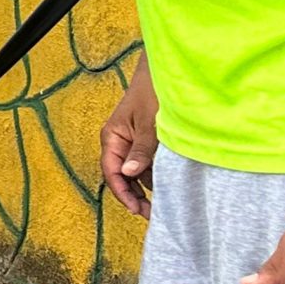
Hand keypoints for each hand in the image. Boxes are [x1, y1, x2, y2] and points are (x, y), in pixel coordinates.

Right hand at [101, 66, 158, 217]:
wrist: (166, 70)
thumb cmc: (153, 92)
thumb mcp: (149, 124)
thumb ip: (141, 150)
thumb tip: (129, 175)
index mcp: (112, 138)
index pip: (112, 173)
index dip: (123, 193)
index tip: (138, 209)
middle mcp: (120, 143)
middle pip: (124, 176)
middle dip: (138, 194)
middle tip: (155, 213)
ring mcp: (134, 142)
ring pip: (139, 171)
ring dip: (151, 184)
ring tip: (169, 199)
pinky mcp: (149, 140)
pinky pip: (151, 162)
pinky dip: (159, 172)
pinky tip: (172, 181)